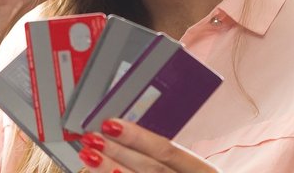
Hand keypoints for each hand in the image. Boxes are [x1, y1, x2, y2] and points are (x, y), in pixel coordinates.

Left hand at [78, 119, 218, 172]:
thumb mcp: (183, 169)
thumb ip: (158, 160)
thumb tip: (119, 136)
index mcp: (204, 171)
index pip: (169, 151)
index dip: (139, 137)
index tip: (111, 125)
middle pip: (153, 169)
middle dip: (120, 152)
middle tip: (92, 139)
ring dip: (111, 170)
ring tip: (89, 156)